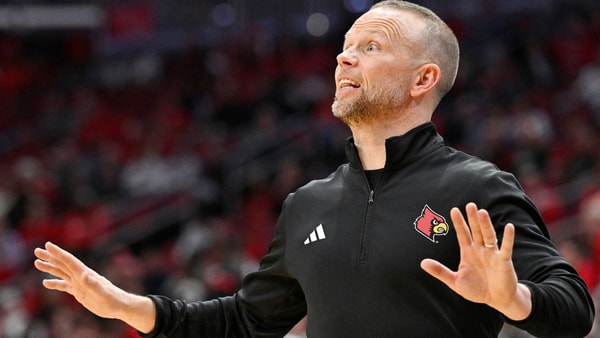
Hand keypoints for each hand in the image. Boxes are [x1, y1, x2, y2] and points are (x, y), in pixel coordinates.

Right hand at [34, 242, 155, 332]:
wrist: (120, 306)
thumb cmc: (113, 299)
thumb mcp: (103, 293)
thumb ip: (93, 284)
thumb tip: (84, 274)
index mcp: (85, 274)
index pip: (69, 261)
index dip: (58, 253)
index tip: (48, 244)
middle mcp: (81, 276)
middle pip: (63, 264)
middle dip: (50, 257)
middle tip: (36, 250)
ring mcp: (80, 284)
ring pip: (62, 273)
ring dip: (50, 268)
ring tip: (37, 263)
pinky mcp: (80, 292)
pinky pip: (64, 286)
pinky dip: (55, 283)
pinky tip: (45, 283)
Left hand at [420, 203, 531, 319]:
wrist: (496, 299)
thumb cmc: (476, 289)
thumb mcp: (455, 281)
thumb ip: (440, 271)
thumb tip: (422, 263)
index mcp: (468, 252)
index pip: (462, 234)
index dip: (459, 223)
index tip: (454, 209)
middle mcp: (480, 250)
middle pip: (476, 231)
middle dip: (472, 219)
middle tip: (470, 205)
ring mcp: (492, 254)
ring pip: (488, 236)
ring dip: (485, 225)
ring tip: (482, 212)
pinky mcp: (504, 261)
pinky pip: (506, 248)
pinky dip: (508, 238)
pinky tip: (509, 227)